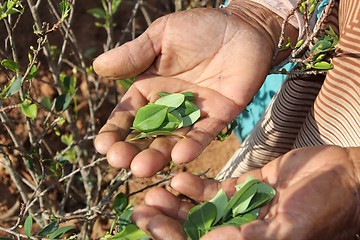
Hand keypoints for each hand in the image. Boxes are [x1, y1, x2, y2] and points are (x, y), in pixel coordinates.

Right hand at [93, 0, 296, 176]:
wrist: (242, 26)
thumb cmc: (199, 28)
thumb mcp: (161, 37)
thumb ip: (134, 55)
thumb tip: (97, 67)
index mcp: (150, 88)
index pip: (128, 114)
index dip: (114, 130)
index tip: (102, 146)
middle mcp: (169, 106)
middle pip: (147, 133)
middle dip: (132, 149)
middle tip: (119, 162)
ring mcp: (194, 114)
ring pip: (173, 139)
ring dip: (157, 155)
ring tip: (143, 168)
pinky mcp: (219, 116)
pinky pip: (204, 134)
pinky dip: (192, 145)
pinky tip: (180, 156)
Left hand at [132, 146, 359, 238]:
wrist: (341, 176)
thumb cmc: (324, 207)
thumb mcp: (290, 228)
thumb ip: (253, 238)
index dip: (172, 239)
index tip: (149, 224)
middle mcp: (238, 230)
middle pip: (192, 230)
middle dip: (165, 222)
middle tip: (141, 209)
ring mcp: (239, 208)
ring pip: (198, 210)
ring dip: (174, 203)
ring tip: (151, 192)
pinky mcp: (244, 186)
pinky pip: (213, 188)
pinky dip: (195, 185)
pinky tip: (178, 177)